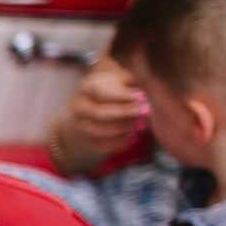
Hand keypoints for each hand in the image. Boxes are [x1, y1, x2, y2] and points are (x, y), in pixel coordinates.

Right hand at [50, 59, 148, 173]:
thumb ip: (133, 81)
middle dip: (126, 114)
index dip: (123, 96)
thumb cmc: (115, 89)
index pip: (102, 93)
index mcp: (86, 87)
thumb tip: (147, 87)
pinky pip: (101, 146)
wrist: (95, 104)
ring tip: (142, 126)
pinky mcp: (85, 140)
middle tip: (147, 112)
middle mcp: (78, 106)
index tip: (143, 96)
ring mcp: (79, 124)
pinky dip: (119, 143)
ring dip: (123, 130)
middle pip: (101, 113)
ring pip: (100, 131)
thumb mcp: (122, 79)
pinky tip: (133, 138)